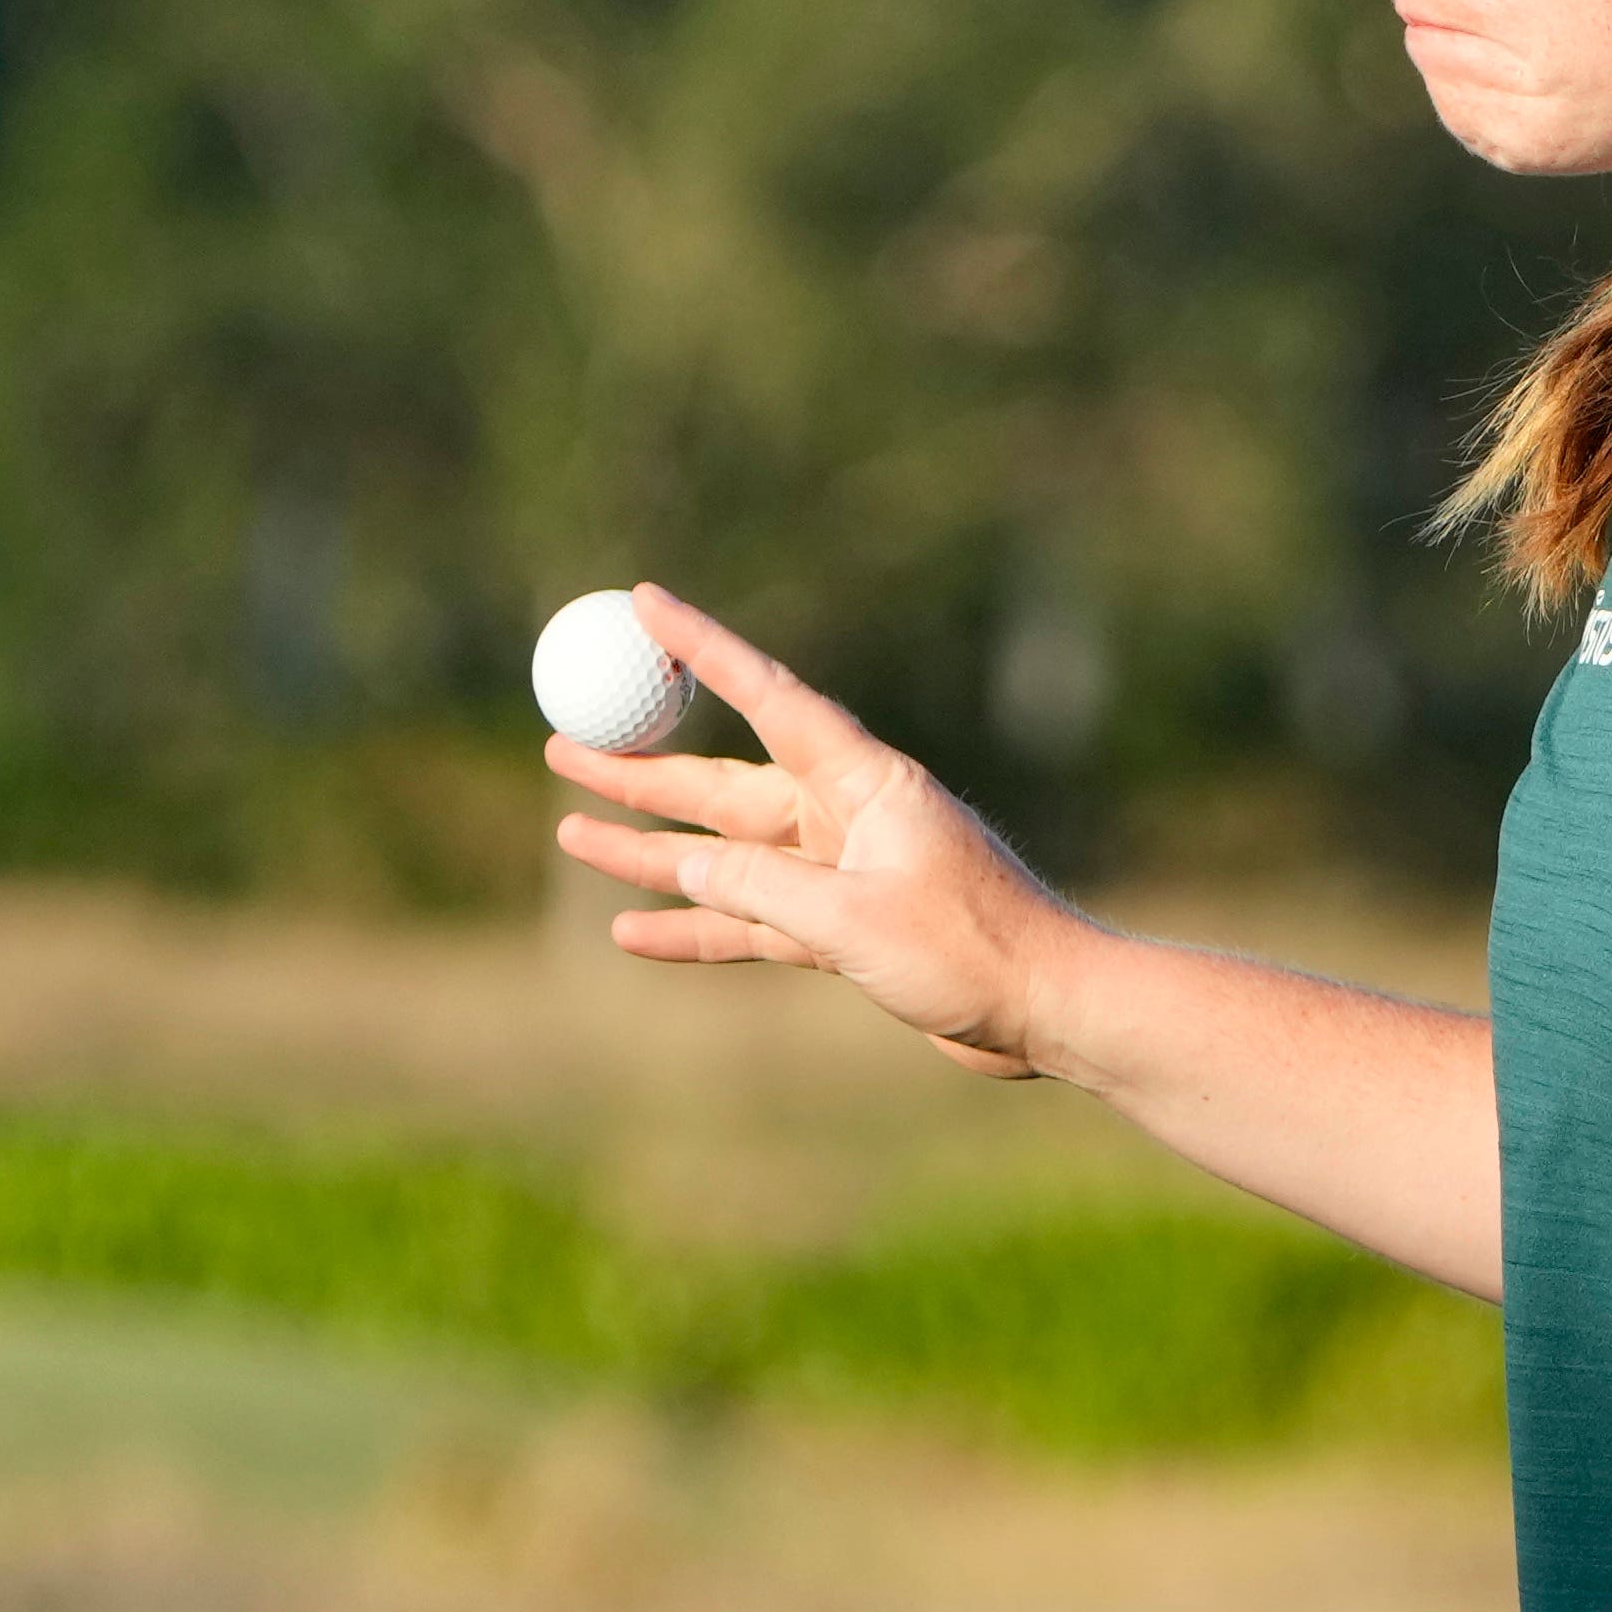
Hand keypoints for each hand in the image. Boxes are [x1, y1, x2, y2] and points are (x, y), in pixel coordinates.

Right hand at [546, 585, 1087, 1081]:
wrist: (1049, 1010)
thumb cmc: (974, 949)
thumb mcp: (854, 919)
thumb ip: (762, 889)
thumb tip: (683, 866)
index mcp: (864, 783)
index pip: (767, 698)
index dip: (702, 648)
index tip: (644, 602)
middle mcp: (847, 817)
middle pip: (723, 785)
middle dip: (641, 769)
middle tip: (562, 745)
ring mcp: (842, 874)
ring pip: (726, 857)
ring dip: (651, 850)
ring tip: (571, 833)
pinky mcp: (844, 930)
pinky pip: (750, 921)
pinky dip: (696, 927)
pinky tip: (631, 929)